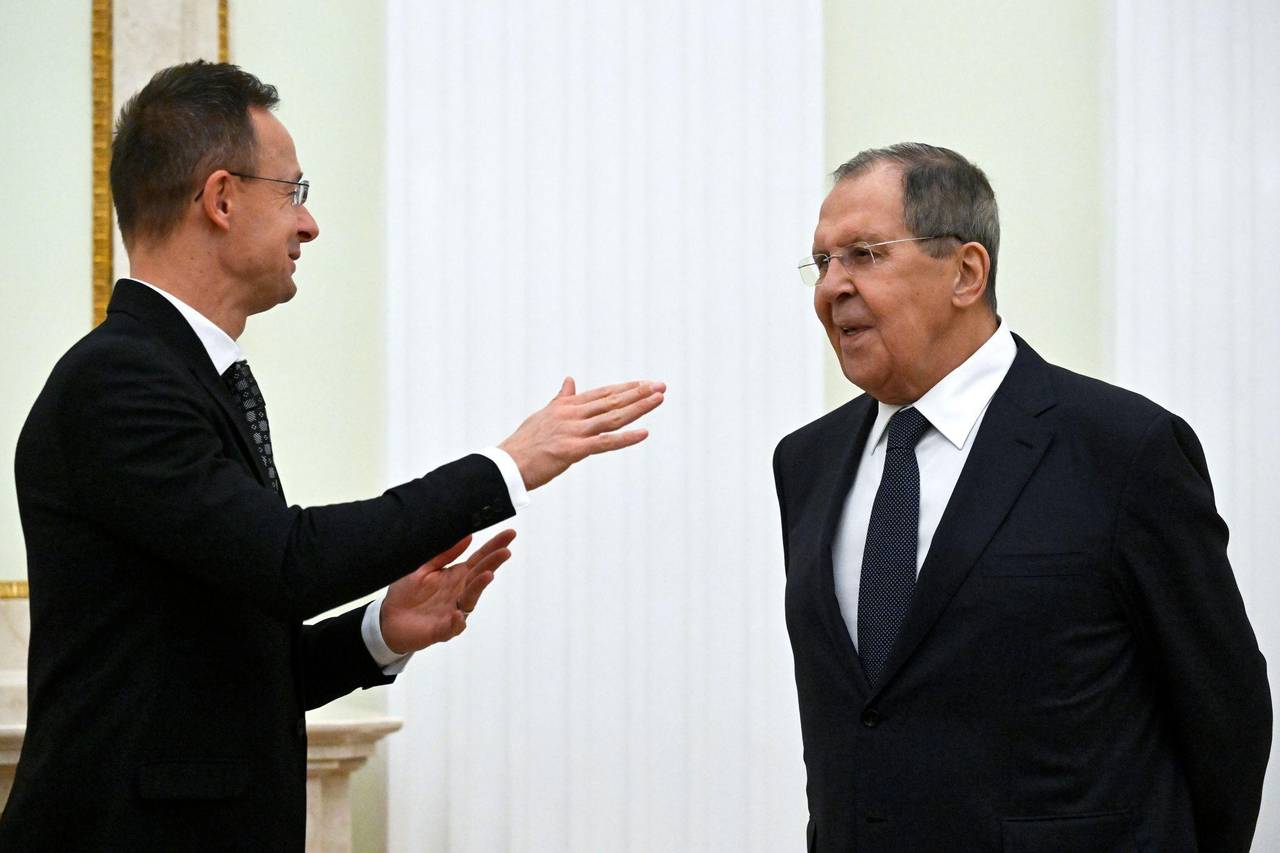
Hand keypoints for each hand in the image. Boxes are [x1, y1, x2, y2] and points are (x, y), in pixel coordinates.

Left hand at [380, 529, 515, 654]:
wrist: (388, 620)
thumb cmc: (407, 593)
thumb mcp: (424, 567)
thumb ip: (445, 554)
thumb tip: (468, 535)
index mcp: (456, 576)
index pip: (479, 559)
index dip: (494, 547)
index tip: (510, 534)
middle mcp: (459, 593)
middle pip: (480, 576)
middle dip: (493, 563)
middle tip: (505, 552)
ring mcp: (453, 611)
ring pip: (470, 599)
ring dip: (479, 588)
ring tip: (487, 575)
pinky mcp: (441, 630)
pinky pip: (452, 627)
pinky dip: (457, 622)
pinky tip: (458, 615)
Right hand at [499, 377, 665, 489]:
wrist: (506, 464)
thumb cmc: (525, 442)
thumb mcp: (544, 414)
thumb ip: (561, 398)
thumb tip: (570, 380)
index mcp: (567, 405)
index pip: (603, 393)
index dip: (626, 388)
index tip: (646, 383)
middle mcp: (572, 414)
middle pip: (612, 401)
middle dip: (639, 393)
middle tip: (661, 386)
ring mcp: (573, 431)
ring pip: (612, 417)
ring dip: (638, 408)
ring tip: (658, 399)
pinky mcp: (572, 450)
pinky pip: (604, 443)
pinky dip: (625, 438)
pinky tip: (644, 433)